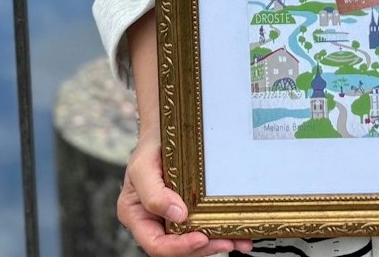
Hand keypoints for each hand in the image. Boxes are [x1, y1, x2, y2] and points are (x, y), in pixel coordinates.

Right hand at [116, 133, 251, 255]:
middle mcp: (154, 222)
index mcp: (137, 217)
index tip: (200, 238)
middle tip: (227, 241)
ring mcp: (173, 219)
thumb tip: (178, 215)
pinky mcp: (191, 213)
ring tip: (241, 241)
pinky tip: (240, 235)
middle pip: (178, 248)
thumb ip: (154, 193)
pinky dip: (222, 232)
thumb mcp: (143, 166)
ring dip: (218, 244)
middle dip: (205, 248)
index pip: (156, 244)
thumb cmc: (150, 148)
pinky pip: (205, 227)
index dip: (178, 247)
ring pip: (195, 241)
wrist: (165, 132)